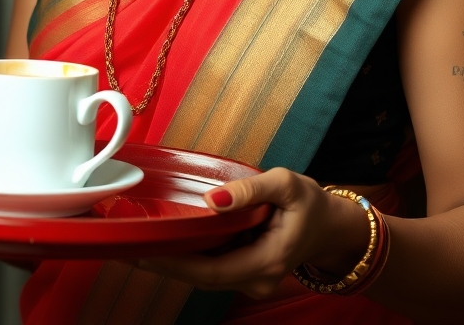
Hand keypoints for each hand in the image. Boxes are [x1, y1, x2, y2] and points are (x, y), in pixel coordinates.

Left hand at [135, 168, 368, 299]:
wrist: (334, 226)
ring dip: (173, 261)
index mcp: (266, 262)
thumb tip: (212, 200)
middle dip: (165, 263)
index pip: (210, 271)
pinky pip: (212, 266)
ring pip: (204, 274)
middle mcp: (256, 279)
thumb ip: (250, 190)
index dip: (174, 264)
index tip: (145, 252)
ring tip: (138, 242)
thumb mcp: (287, 185)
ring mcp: (251, 279)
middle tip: (129, 246)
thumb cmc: (313, 204)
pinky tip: (166, 242)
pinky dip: (188, 256)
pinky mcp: (246, 270)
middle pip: (201, 277)